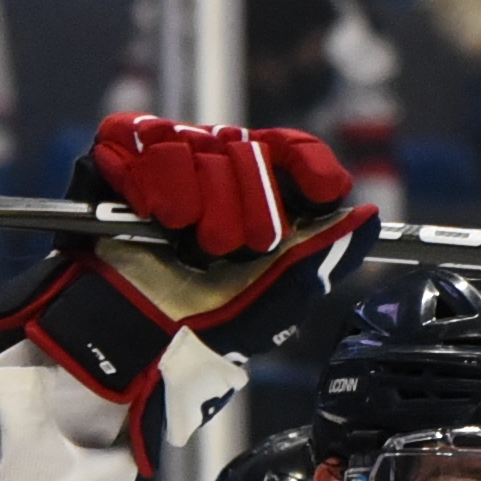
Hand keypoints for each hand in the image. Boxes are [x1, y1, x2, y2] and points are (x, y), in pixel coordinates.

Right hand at [0, 113, 369, 409]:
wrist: (127, 343)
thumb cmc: (199, 332)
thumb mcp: (277, 300)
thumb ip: (324, 255)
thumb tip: (368, 217)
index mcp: (253, 207)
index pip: (288, 151)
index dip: (304, 162)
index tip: (318, 187)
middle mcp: (211, 181)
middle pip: (245, 146)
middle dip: (243, 201)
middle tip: (224, 246)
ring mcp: (161, 169)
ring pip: (193, 141)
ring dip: (193, 197)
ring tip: (180, 241)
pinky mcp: (112, 164)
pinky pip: (138, 138)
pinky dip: (149, 179)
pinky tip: (151, 217)